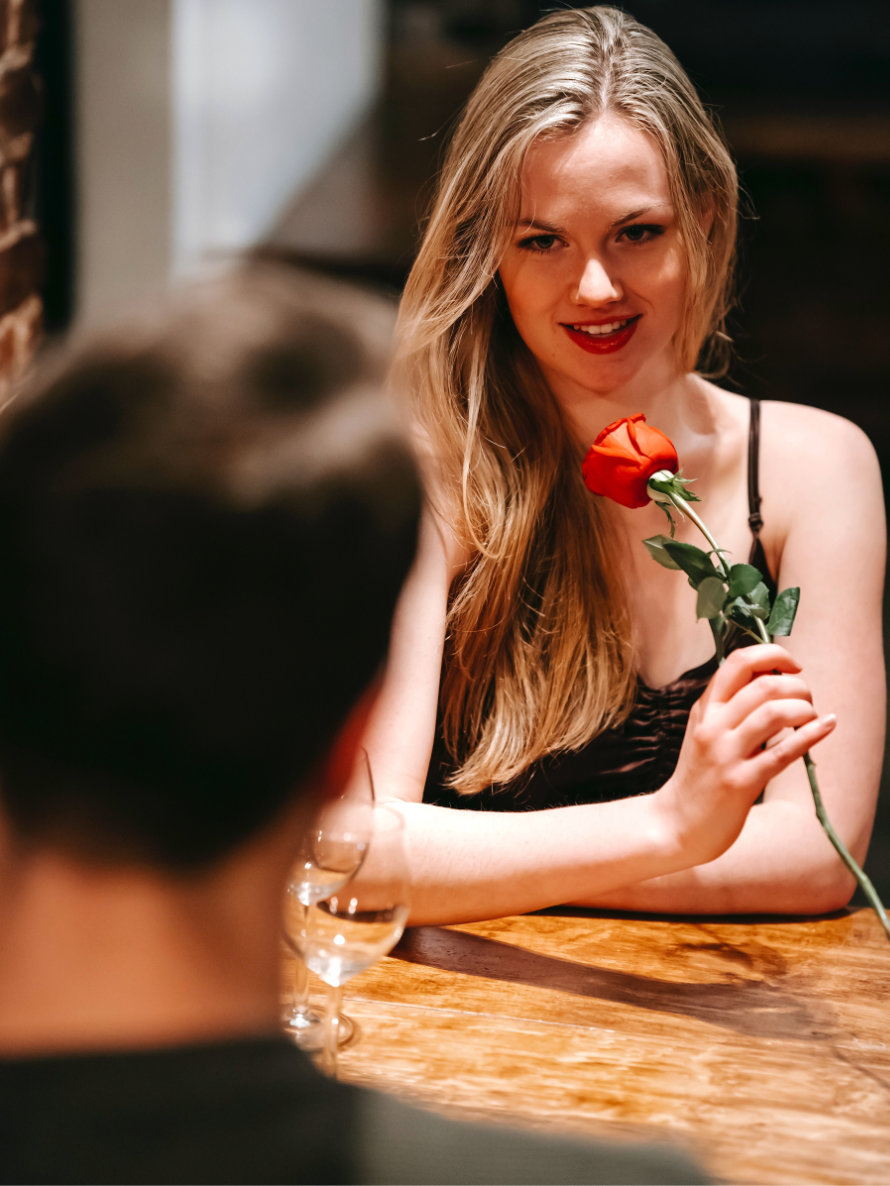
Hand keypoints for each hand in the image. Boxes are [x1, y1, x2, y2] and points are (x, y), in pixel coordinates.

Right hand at [656, 644, 835, 866]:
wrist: (677, 823)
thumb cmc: (699, 775)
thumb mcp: (704, 730)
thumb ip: (729, 704)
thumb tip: (771, 677)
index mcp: (705, 708)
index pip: (737, 662)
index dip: (773, 654)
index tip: (792, 665)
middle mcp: (713, 726)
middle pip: (764, 684)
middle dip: (797, 685)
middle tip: (806, 699)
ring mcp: (726, 754)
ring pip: (775, 713)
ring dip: (805, 708)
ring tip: (811, 716)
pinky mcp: (741, 783)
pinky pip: (784, 752)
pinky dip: (813, 734)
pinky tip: (828, 725)